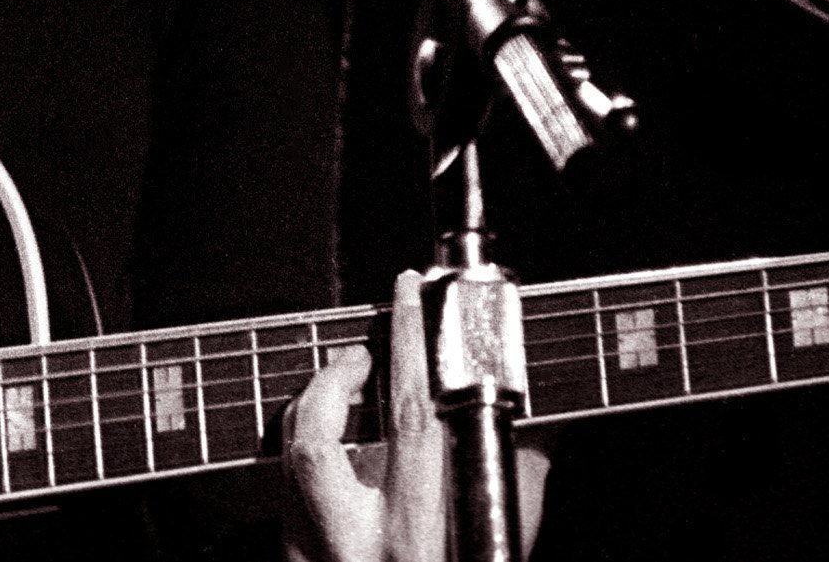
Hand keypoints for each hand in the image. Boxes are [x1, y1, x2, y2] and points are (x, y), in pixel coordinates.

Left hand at [282, 270, 547, 561]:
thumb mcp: (506, 542)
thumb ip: (523, 477)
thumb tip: (540, 414)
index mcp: (414, 531)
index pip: (406, 416)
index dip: (405, 344)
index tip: (406, 293)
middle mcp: (353, 541)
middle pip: (314, 433)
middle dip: (331, 377)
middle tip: (361, 352)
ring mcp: (312, 551)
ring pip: (290, 456)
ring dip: (315, 410)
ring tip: (347, 391)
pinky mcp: (290, 558)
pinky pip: (288, 488)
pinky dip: (311, 455)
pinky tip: (341, 449)